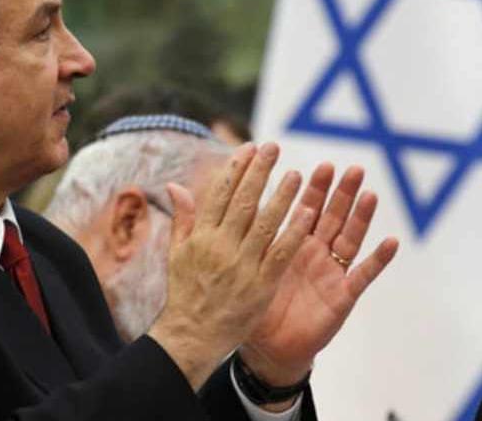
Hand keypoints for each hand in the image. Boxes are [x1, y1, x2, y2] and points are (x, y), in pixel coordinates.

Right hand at [148, 142, 316, 389]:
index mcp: (201, 236)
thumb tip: (174, 184)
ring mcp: (242, 265)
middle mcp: (221, 246)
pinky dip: (293, 232)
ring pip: (265, 223)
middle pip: (244, 201)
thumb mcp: (177, 253)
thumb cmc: (185, 292)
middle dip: (260, 171)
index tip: (248, 147)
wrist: (193, 334)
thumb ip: (183, 217)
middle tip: (274, 147)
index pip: (220, 194)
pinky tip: (307, 213)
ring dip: (282, 196)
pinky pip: (280, 253)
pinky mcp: (261, 284)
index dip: (236, 168)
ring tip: (297, 173)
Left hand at [239, 163, 399, 386]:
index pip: (303, 208)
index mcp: (291, 243)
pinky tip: (391, 241)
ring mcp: (331, 272)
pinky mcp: (343, 295)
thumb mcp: (244, 264)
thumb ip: (234, 232)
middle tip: (349, 169)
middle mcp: (315, 252)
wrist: (269, 347)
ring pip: (349, 238)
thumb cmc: (256, 304)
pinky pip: (364, 275)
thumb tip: (205, 201)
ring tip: (369, 193)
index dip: (310, 188)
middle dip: (340, 193)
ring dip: (361, 217)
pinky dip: (378, 259)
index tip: (319, 166)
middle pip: (331, 216)